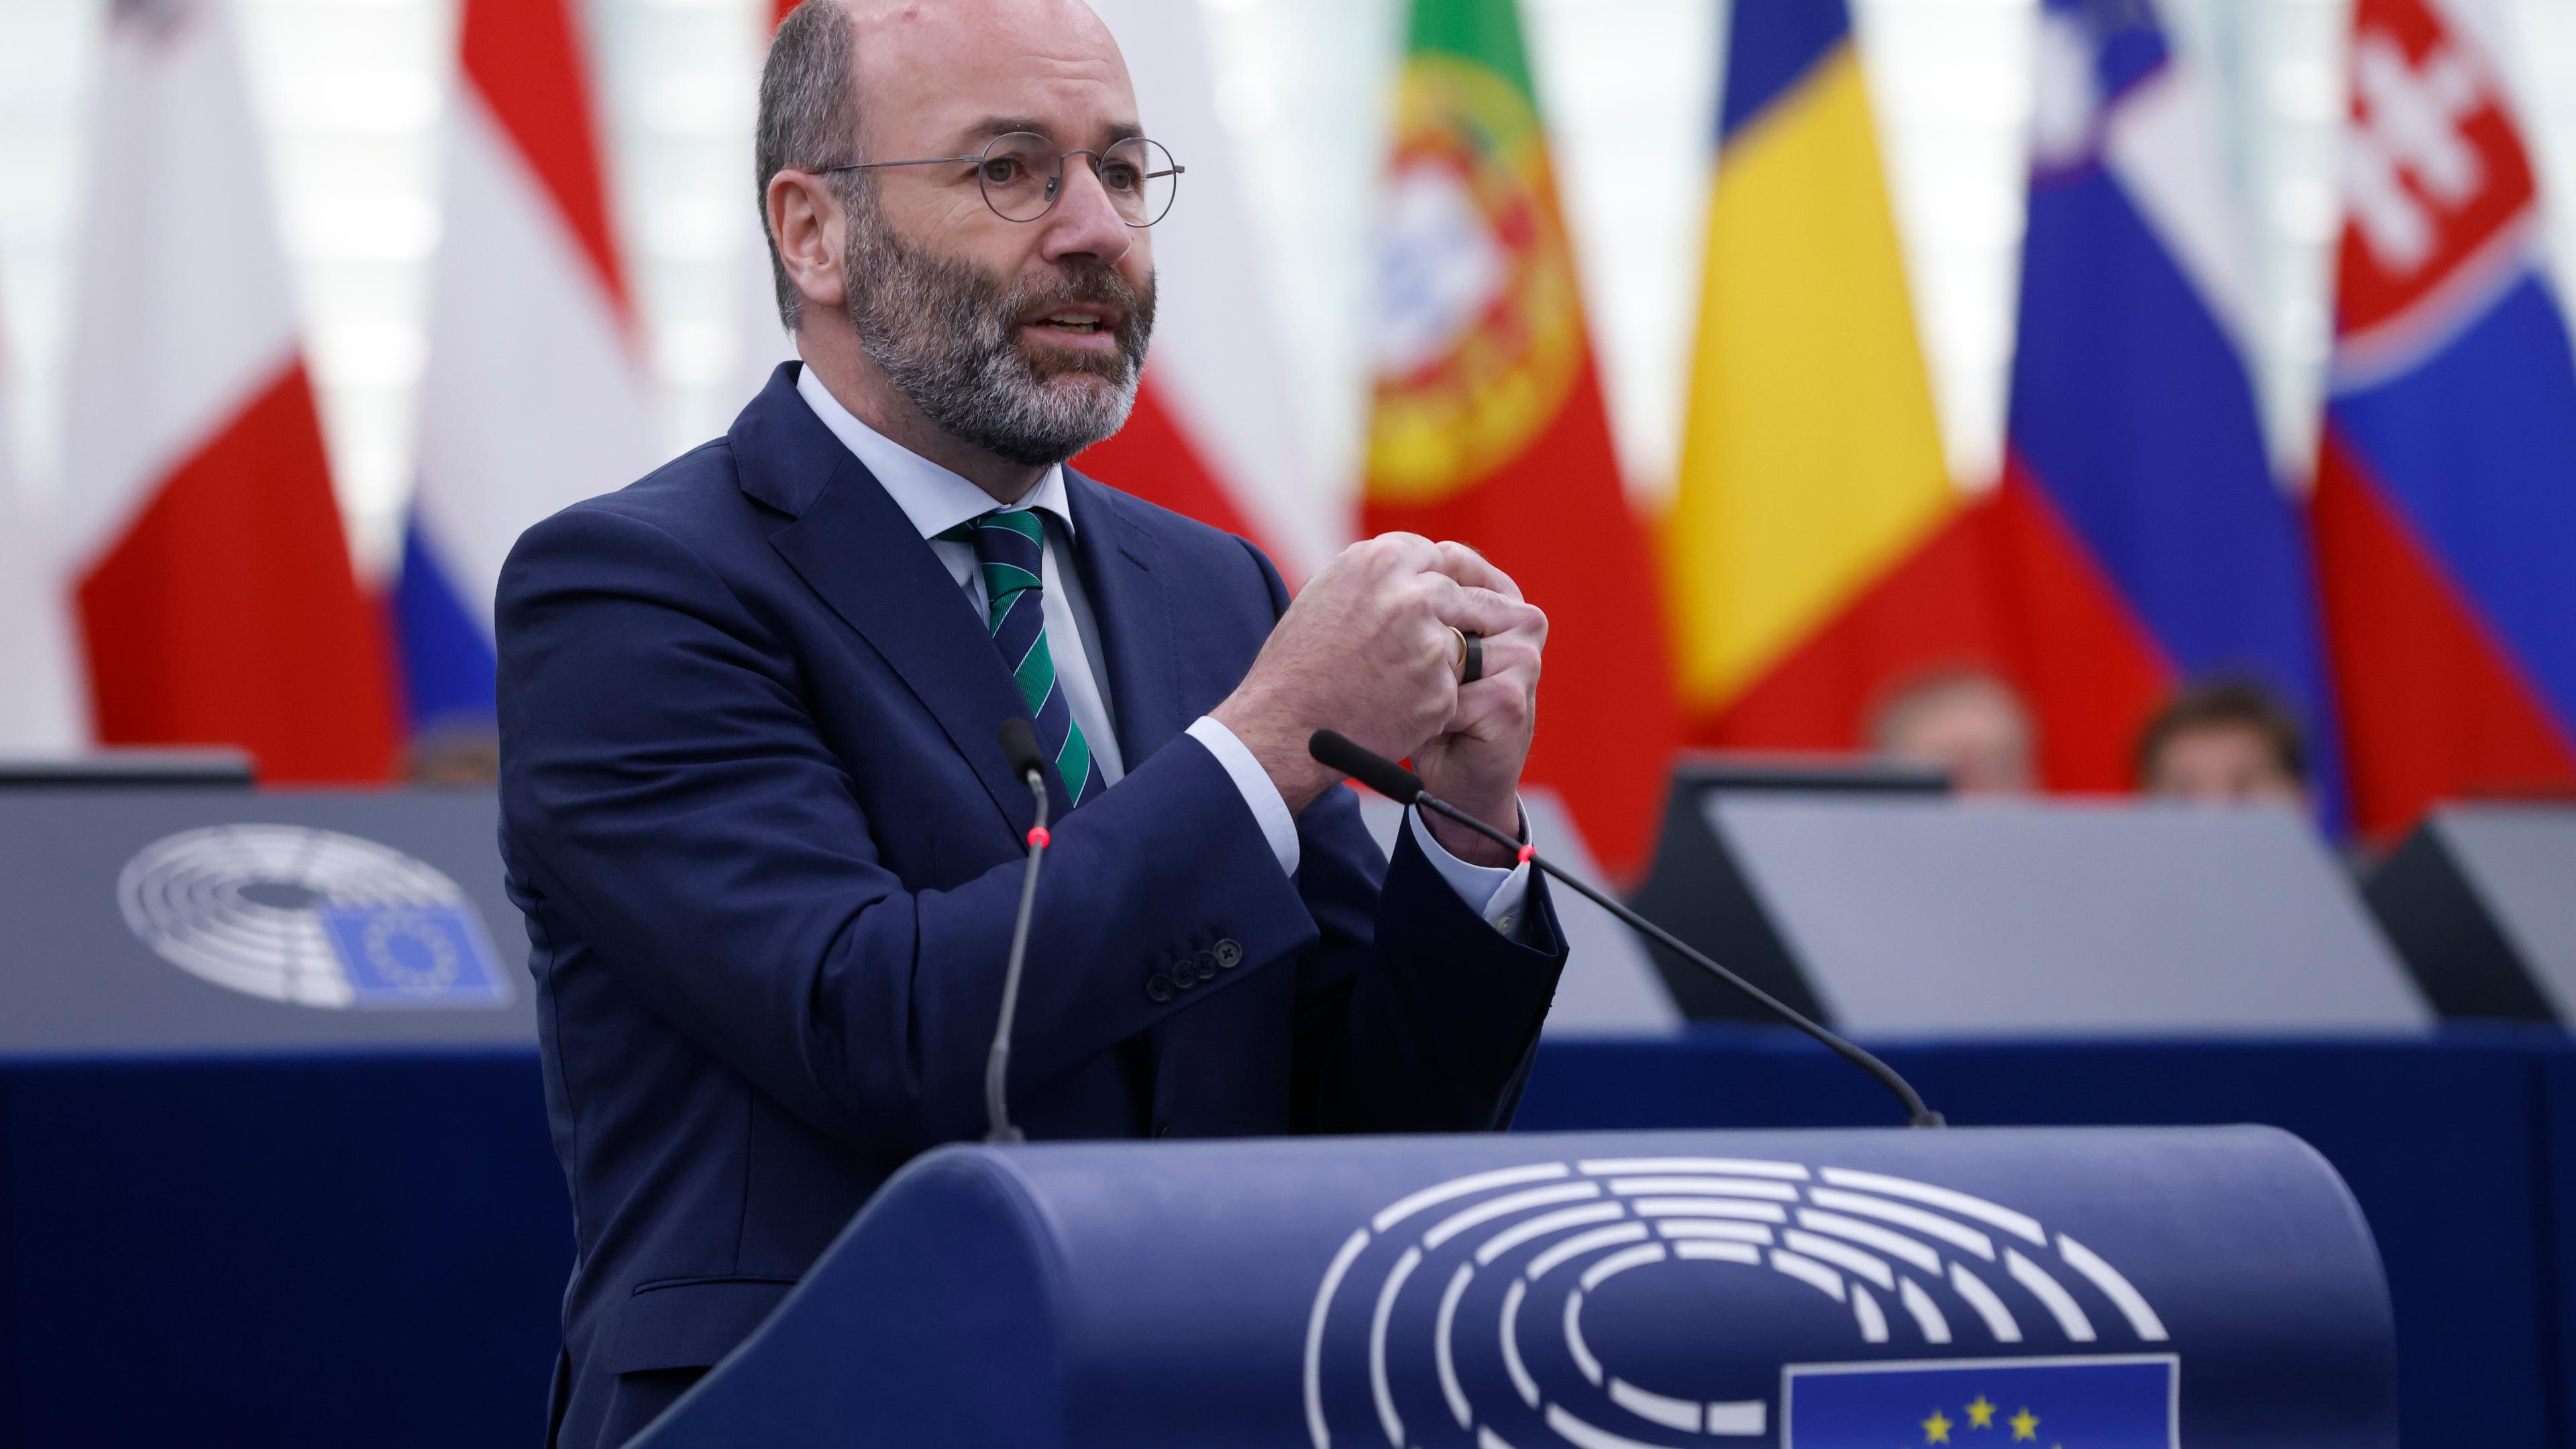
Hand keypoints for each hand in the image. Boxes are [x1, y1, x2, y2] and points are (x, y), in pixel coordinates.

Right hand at [1211, 534, 1543, 814]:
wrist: (1283, 727)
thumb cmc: (1296, 662)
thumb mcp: (1326, 594)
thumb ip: (1374, 576)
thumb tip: (1410, 565)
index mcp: (1379, 564)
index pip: (1436, 555)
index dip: (1438, 576)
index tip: (1441, 593)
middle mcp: (1410, 597)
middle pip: (1461, 595)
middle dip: (1458, 615)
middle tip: (1451, 635)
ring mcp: (1429, 646)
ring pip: (1460, 643)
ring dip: (1443, 659)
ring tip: (1404, 679)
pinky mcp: (1439, 691)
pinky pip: (1451, 688)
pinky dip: (1432, 697)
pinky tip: (1398, 707)